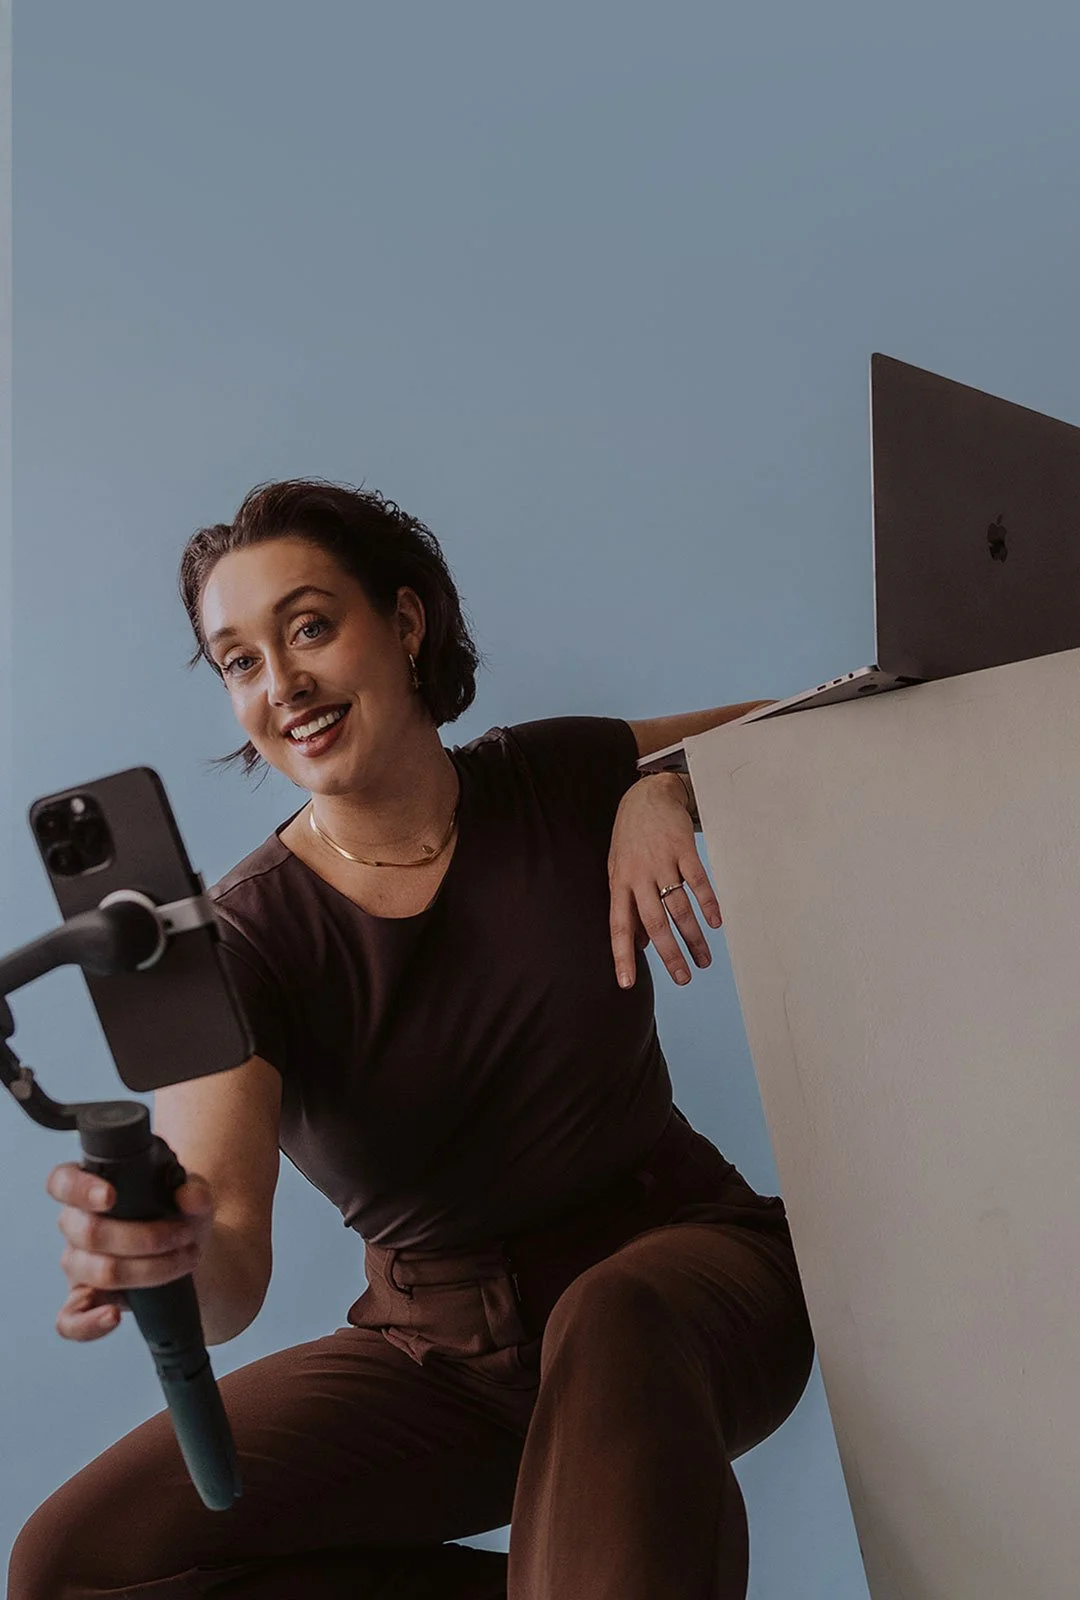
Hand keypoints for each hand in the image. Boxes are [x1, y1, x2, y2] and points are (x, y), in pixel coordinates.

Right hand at [45, 1161, 214, 1342]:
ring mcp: (77, 1264)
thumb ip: (195, 1190)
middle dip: (147, 1237)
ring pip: (99, 1272)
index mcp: (91, 1189)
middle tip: (185, 1234)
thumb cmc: (180, 1214)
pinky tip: (114, 1315)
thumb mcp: (193, 1196)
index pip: (63, 1183)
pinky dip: (89, 1323)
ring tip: (185, 1260)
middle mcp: (76, 1225)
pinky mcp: (83, 1300)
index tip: (111, 1197)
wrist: (189, 1250)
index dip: (81, 1190)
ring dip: (150, 1269)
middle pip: (90, 1233)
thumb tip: (189, 1196)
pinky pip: (70, 1320)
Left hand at [608, 773, 721, 988]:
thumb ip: (629, 906)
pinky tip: (716, 922)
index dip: (622, 956)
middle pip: (654, 923)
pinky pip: (697, 881)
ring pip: (679, 908)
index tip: (626, 984)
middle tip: (683, 979)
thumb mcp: (619, 871)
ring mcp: (661, 862)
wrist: (646, 796)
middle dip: (669, 955)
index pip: (619, 926)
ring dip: (693, 937)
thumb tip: (638, 944)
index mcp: (620, 884)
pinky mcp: (682, 849)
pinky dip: (708, 904)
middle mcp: (638, 876)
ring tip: (704, 960)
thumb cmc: (631, 839)